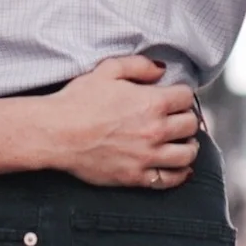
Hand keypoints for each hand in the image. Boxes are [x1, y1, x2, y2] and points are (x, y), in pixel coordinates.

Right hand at [41, 55, 201, 190]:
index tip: (175, 98)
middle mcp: (156, 130)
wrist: (56, 133)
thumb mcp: (107, 70)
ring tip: (182, 143)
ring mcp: (147, 156)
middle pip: (190, 125)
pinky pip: (170, 179)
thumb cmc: (77, 101)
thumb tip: (161, 70)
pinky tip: (179, 168)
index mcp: (152, 102)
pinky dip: (179, 174)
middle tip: (177, 119)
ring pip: (187, 154)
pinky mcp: (136, 177)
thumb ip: (138, 66)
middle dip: (186, 119)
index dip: (181, 95)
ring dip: (188, 146)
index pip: (186, 97)